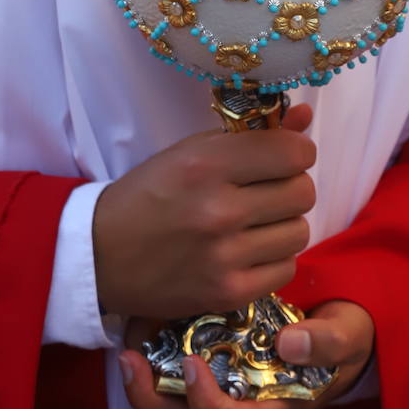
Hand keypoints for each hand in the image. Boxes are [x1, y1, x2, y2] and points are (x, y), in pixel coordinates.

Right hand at [93, 105, 315, 318]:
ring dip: (284, 224)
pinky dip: (274, 258)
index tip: (282, 157)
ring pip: (299, 231)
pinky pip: (286, 268)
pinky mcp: (228, 292)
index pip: (293, 152)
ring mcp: (225, 255)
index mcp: (208, 163)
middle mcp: (220, 208)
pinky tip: (249, 251)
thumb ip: (251, 134)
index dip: (295, 152)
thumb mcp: (192, 151)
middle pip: (302, 192)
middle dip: (290, 187)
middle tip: (266, 190)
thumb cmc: (149, 193)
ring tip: (255, 223)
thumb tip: (306, 116)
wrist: (103, 255)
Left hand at [119, 300, 374, 408]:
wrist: (343, 318)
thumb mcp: (348, 335)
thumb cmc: (346, 333)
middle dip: (154, 399)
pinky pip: (178, 366)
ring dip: (146, 379)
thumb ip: (327, 341)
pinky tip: (141, 323)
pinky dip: (156, 352)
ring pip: (176, 399)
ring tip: (124, 349)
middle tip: (130, 363)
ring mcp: (226, 379)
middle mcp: (244, 399)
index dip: (208, 404)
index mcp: (276, 404)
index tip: (192, 367)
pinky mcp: (215, 354)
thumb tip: (290, 344)